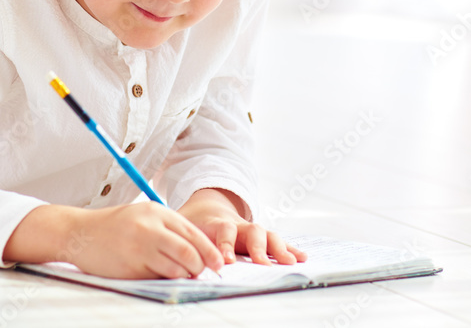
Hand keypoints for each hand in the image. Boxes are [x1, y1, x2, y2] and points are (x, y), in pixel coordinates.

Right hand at [3, 202, 224, 279]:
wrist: (79, 232)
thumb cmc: (114, 226)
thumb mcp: (143, 216)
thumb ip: (168, 229)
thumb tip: (197, 251)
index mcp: (157, 212)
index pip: (194, 233)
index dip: (210, 251)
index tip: (218, 263)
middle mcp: (151, 228)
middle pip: (190, 252)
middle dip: (201, 267)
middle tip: (204, 274)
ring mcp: (140, 247)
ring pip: (177, 268)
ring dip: (185, 276)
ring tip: (184, 276)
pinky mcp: (130, 266)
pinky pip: (158, 277)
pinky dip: (165, 280)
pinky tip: (163, 277)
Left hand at [177, 188, 307, 265]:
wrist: (208, 207)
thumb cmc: (194, 223)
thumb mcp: (182, 227)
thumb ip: (179, 240)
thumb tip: (167, 258)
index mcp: (218, 224)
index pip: (223, 231)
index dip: (225, 245)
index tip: (225, 261)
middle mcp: (239, 226)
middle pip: (253, 231)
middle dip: (259, 248)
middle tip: (263, 264)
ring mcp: (252, 231)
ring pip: (269, 235)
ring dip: (280, 248)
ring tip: (290, 262)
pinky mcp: (262, 238)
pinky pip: (278, 242)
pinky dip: (291, 249)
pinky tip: (303, 257)